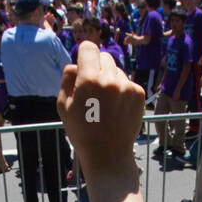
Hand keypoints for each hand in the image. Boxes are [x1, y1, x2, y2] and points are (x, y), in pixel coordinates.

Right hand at [58, 40, 142, 176]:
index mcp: (89, 79)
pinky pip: (128, 82)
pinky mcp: (138, 94)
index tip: (84, 66)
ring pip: (117, 70)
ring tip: (106, 104)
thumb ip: (67, 78)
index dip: (85, 55)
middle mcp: (110, 79)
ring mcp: (127, 86)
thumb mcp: (63, 105)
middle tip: (94, 89)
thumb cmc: (82, 131)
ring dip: (111, 80)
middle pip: (104, 56)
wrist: (108, 154)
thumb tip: (77, 62)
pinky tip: (117, 108)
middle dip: (98, 67)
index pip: (89, 47)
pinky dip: (122, 91)